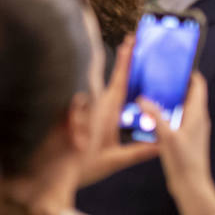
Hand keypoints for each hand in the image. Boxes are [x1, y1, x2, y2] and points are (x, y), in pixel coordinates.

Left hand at [78, 39, 159, 185]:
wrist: (52, 174)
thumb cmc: (81, 167)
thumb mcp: (113, 161)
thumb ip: (138, 152)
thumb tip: (162, 145)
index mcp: (106, 111)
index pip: (120, 80)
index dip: (126, 59)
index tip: (130, 40)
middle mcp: (95, 106)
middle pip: (112, 78)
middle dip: (123, 60)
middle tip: (132, 41)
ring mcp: (85, 108)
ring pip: (101, 88)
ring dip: (112, 76)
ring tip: (127, 62)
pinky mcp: (75, 115)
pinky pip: (91, 100)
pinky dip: (101, 94)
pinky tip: (109, 93)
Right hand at [141, 73, 214, 214]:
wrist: (191, 186)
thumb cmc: (183, 162)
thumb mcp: (166, 137)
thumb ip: (154, 116)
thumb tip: (142, 98)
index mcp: (197, 114)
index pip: (198, 85)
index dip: (188, 72)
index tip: (173, 64)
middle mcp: (198, 119)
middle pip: (189, 93)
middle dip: (175, 83)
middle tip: (156, 75)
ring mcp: (192, 129)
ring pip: (182, 106)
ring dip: (170, 98)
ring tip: (151, 91)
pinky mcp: (186, 139)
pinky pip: (177, 118)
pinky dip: (167, 112)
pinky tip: (151, 116)